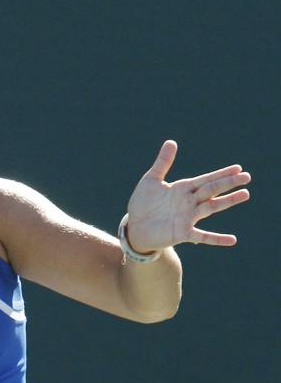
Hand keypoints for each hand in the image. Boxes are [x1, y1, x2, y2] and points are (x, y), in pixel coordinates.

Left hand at [124, 140, 250, 253]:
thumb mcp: (151, 180)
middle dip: (229, 183)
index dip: (222, 173)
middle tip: (247, 177)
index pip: (207, 179)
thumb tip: (171, 142)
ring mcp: (188, 218)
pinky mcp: (183, 233)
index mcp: (184, 188)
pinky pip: (203, 236)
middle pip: (213, 190)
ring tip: (245, 195)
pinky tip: (232, 240)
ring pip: (212, 207)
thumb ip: (162, 163)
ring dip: (228, 201)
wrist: (134, 227)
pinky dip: (217, 239)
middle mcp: (190, 202)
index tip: (238, 168)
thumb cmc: (143, 204)